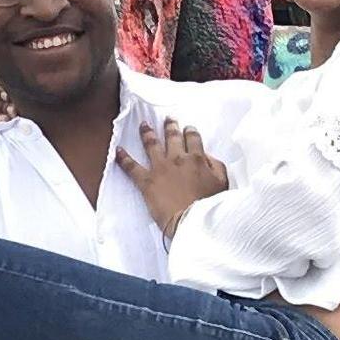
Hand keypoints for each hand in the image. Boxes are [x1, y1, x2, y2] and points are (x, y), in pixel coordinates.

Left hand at [118, 120, 229, 239]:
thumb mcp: (222, 182)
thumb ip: (216, 165)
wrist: (192, 220)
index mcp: (197, 158)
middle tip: (167, 119)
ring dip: (147, 133)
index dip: (190, 132)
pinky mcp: (147, 181)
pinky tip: (117, 150)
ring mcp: (160, 168)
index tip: (188, 128)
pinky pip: (132, 167)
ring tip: (144, 125)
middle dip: (170, 127)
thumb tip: (207, 156)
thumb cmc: (210, 205)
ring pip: (151, 145)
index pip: (193, 139)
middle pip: (172, 137)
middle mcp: (177, 158)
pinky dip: (123, 158)